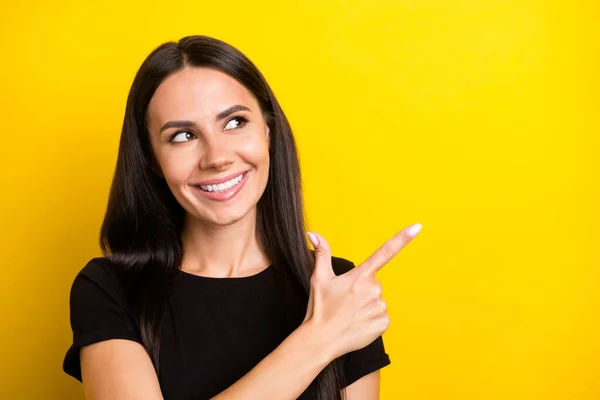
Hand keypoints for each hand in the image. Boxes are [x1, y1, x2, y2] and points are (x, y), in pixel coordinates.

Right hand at [302, 223, 421, 359]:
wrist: (321, 340)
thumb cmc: (320, 308)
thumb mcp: (319, 278)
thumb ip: (321, 253)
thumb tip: (313, 233)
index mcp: (360, 276)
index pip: (384, 252)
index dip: (402, 239)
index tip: (417, 227)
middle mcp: (373, 289)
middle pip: (374, 284)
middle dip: (362, 291)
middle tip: (345, 303)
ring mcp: (380, 306)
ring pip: (377, 301)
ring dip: (366, 306)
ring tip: (349, 315)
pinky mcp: (383, 323)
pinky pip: (381, 316)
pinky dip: (371, 320)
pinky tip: (358, 324)